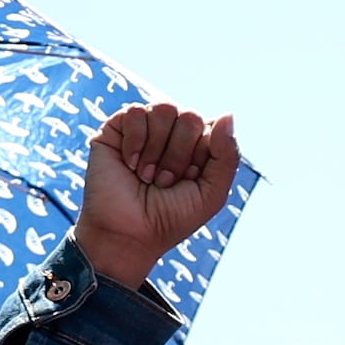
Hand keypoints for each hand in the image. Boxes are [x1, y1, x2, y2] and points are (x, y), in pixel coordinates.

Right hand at [75, 101, 241, 285]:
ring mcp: (145, 130)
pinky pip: (135, 111)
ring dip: (156, 149)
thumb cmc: (169, 219)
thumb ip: (228, 156)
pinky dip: (135, 141)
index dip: (202, 154)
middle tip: (164, 182)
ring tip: (146, 176)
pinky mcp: (117, 130)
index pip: (212, 126)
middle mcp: (172, 135)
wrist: (127, 235)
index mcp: (197, 148)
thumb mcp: (212, 194)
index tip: (189, 180)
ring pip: (163, 109)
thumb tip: (228, 114)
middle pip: (190, 117)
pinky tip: (129, 164)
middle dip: (179, 154)